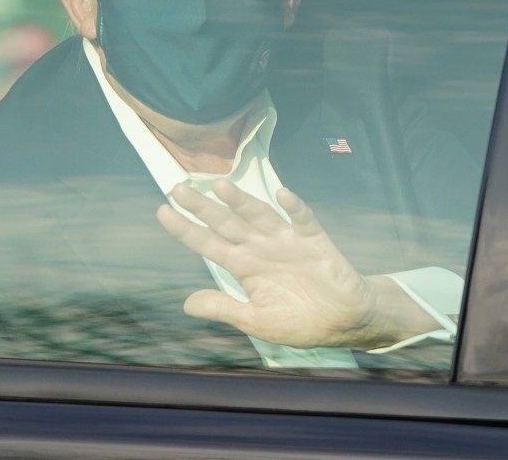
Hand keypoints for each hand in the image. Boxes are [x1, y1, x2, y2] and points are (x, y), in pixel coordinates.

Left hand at [156, 179, 437, 349]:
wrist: (344, 321)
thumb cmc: (299, 321)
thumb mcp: (256, 321)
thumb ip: (225, 309)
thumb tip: (186, 304)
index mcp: (244, 266)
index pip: (208, 244)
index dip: (186, 229)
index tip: (162, 211)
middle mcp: (260, 248)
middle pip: (227, 223)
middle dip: (204, 207)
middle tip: (179, 188)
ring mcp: (286, 241)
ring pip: (259, 216)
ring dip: (242, 202)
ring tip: (221, 186)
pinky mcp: (315, 241)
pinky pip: (303, 221)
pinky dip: (294, 208)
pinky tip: (283, 196)